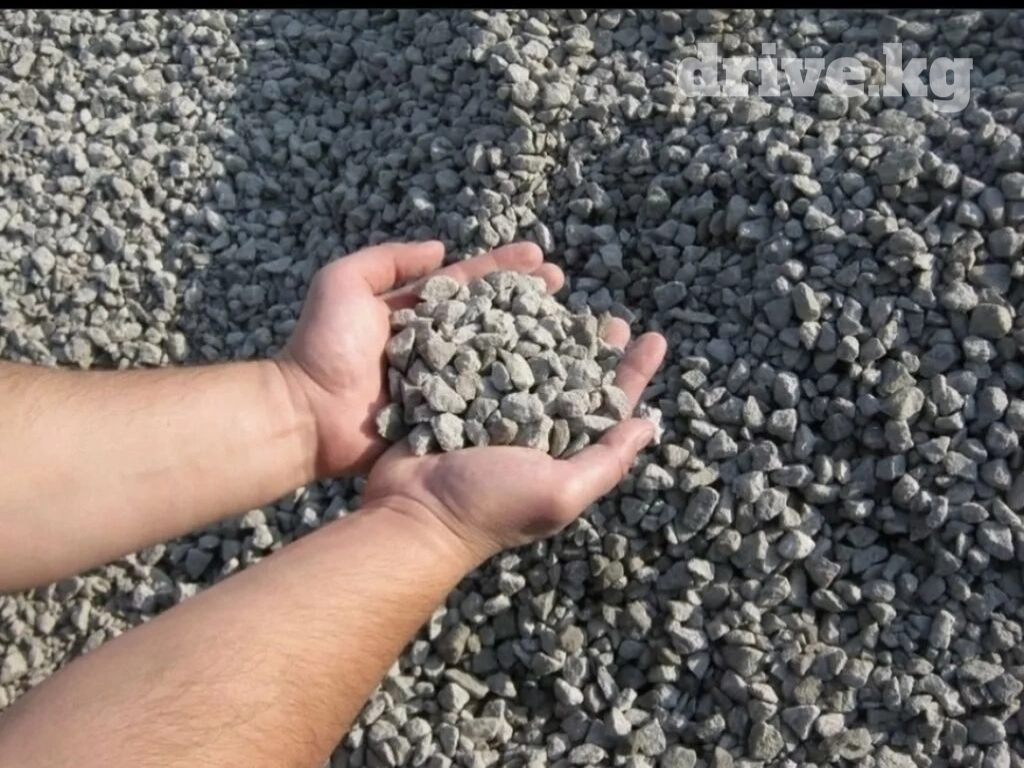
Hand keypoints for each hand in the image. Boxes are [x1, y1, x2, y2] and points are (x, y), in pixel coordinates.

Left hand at [277, 241, 563, 476]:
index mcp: (416, 312)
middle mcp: (436, 345)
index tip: (540, 255)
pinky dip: (516, 395)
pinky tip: (552, 383)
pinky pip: (486, 404)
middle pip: (491, 317)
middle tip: (564, 285)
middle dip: (528, 299)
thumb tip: (440, 248)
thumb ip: (388, 261)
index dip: (504, 269)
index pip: (469, 284)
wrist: (307, 414)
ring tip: (569, 328)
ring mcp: (444, 384)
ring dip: (533, 343)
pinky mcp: (446, 419)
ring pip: (496, 359)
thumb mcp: (344, 283)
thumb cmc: (322, 346)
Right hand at [362, 321, 666, 564]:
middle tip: (610, 315)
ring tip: (564, 299)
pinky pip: (480, 357)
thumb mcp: (561, 491)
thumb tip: (648, 426)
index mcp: (563, 452)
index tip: (653, 339)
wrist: (413, 512)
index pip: (608, 407)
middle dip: (592, 346)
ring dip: (546, 330)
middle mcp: (533, 431)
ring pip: (527, 361)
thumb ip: (607, 460)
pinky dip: (493, 332)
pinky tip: (507, 304)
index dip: (631, 373)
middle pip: (572, 378)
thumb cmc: (490, 509)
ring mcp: (492, 412)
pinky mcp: (455, 397)